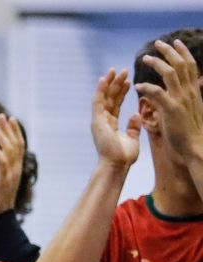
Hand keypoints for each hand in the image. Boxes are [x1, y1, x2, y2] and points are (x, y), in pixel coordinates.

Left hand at [0, 114, 25, 219]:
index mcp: (14, 168)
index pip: (17, 146)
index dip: (14, 132)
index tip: (8, 120)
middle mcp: (16, 169)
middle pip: (16, 144)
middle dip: (9, 129)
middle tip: (2, 116)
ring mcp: (12, 174)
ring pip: (10, 150)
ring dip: (2, 135)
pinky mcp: (4, 180)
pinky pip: (2, 163)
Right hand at [90, 68, 141, 167]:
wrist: (117, 165)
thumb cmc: (124, 157)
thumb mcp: (132, 138)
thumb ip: (133, 127)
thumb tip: (136, 116)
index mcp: (111, 125)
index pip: (116, 104)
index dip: (121, 92)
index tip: (128, 81)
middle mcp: (103, 121)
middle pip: (109, 98)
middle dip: (115, 84)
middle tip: (122, 71)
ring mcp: (98, 121)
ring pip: (103, 97)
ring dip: (109, 83)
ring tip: (116, 71)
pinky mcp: (97, 121)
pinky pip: (98, 102)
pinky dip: (100, 90)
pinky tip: (104, 79)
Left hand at [135, 38, 202, 159]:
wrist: (195, 147)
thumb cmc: (190, 132)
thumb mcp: (189, 110)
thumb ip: (183, 99)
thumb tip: (178, 92)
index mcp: (193, 91)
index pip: (190, 65)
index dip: (183, 52)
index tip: (175, 42)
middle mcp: (189, 92)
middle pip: (182, 64)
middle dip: (170, 51)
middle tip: (158, 42)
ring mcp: (181, 99)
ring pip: (171, 73)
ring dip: (157, 63)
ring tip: (145, 58)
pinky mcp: (172, 109)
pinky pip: (158, 93)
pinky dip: (147, 87)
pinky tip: (138, 86)